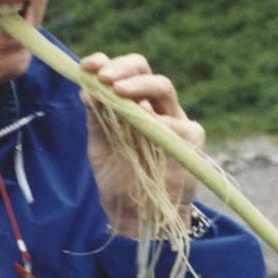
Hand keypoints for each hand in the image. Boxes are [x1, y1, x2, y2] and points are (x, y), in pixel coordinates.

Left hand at [79, 52, 203, 237]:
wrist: (136, 214)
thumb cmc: (117, 176)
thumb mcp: (100, 147)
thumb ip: (96, 120)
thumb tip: (85, 90)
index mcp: (130, 102)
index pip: (121, 73)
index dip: (105, 64)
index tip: (86, 67)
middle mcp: (153, 105)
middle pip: (144, 71)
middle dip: (123, 68)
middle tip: (104, 77)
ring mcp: (174, 119)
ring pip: (163, 87)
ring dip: (139, 86)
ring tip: (118, 92)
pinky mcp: (192, 139)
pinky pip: (178, 124)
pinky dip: (160, 122)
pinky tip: (146, 126)